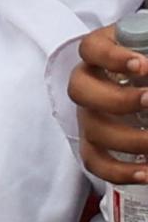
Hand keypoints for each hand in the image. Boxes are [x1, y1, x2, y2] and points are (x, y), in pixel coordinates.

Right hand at [69, 22, 147, 185]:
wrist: (142, 90)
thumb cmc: (145, 68)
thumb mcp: (146, 49)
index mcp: (101, 54)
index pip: (91, 49)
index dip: (113, 57)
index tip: (144, 65)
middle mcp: (88, 84)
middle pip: (81, 90)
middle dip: (118, 100)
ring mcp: (89, 115)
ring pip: (92, 129)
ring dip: (129, 139)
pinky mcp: (96, 144)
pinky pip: (95, 161)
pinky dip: (119, 171)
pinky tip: (147, 173)